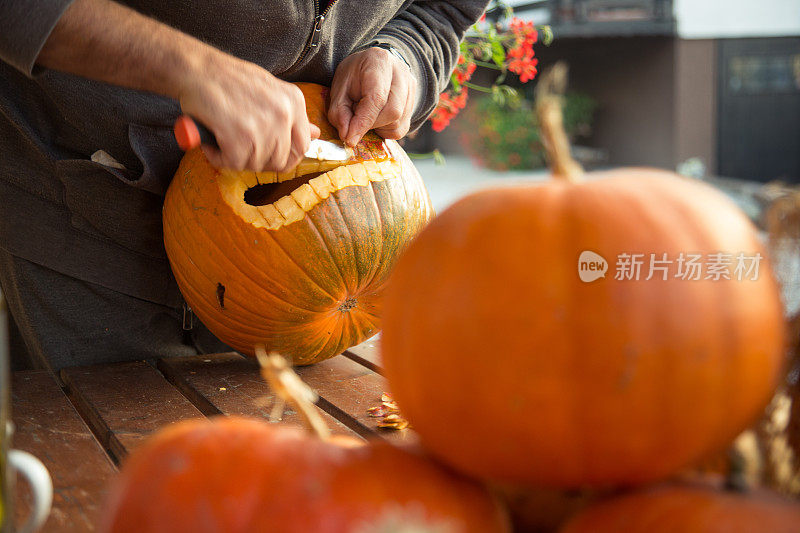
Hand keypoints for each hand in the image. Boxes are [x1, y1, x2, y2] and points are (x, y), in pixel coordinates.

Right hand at [178, 51, 319, 171]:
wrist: (198, 69)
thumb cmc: (230, 79)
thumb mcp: (271, 91)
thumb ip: (293, 115)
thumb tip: (316, 134)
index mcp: (294, 102)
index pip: (303, 145)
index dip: (286, 156)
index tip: (270, 154)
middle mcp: (284, 114)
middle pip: (281, 160)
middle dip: (260, 160)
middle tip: (241, 147)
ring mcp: (264, 128)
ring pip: (256, 164)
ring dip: (236, 157)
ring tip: (224, 136)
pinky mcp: (240, 139)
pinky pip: (233, 164)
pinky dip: (219, 157)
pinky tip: (213, 140)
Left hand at [328, 47, 416, 145]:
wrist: (374, 66)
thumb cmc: (355, 76)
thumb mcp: (339, 88)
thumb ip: (339, 112)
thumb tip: (348, 136)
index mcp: (379, 62)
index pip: (376, 98)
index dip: (363, 122)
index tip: (350, 139)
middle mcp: (401, 73)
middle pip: (392, 111)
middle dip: (371, 124)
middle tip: (355, 122)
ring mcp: (411, 88)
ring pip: (398, 122)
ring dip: (377, 127)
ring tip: (365, 114)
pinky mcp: (414, 103)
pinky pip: (401, 128)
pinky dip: (385, 129)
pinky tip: (376, 118)